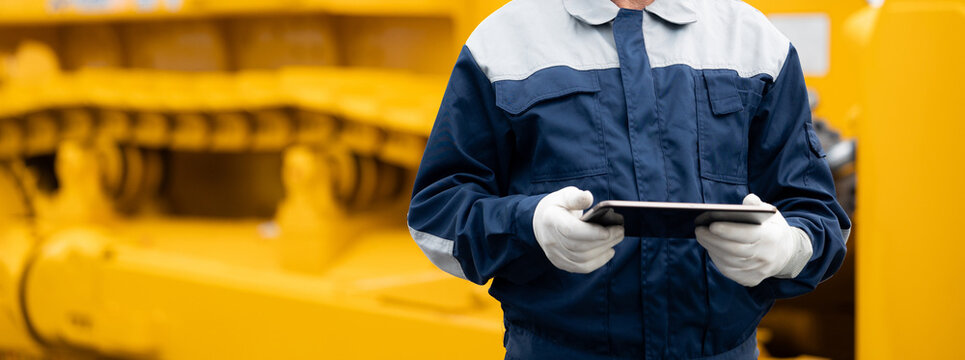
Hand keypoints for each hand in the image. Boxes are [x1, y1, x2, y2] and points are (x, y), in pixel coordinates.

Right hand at [533, 187, 624, 272]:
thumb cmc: (558, 207)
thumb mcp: (564, 195)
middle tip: (621, 231)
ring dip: (604, 250)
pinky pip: (582, 268)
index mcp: (551, 220)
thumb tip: (589, 198)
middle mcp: (551, 240)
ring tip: (617, 238)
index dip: (592, 233)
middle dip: (604, 240)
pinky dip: (598, 261)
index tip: (611, 229)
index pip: (571, 231)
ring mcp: (555, 254)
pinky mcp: (561, 263)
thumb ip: (576, 197)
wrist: (541, 223)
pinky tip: (609, 251)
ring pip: (583, 259)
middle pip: (580, 247)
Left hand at [695, 194, 811, 286]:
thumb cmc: (771, 229)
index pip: (747, 235)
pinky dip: (717, 259)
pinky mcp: (751, 280)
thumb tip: (748, 201)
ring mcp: (758, 271)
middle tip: (699, 229)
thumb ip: (757, 206)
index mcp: (771, 238)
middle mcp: (765, 257)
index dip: (728, 231)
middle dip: (713, 239)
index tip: (711, 224)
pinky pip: (729, 271)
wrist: (786, 254)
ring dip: (712, 249)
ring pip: (729, 261)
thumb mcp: (770, 214)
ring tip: (701, 236)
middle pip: (734, 250)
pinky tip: (711, 248)